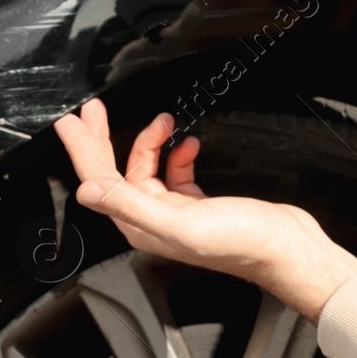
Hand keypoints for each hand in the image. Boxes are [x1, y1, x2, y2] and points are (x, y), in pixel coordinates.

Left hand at [52, 98, 356, 322]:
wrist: (285, 247)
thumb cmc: (243, 242)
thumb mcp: (180, 221)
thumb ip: (132, 204)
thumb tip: (88, 192)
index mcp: (142, 226)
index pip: (99, 183)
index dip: (82, 150)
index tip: (71, 123)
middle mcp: (152, 221)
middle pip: (115, 174)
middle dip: (102, 139)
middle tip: (92, 110)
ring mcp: (174, 212)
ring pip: (147, 169)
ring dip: (151, 141)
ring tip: (163, 120)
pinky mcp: (197, 204)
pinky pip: (175, 173)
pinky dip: (178, 154)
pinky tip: (188, 143)